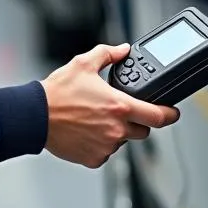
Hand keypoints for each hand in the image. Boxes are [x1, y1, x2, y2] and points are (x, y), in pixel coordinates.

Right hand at [40, 43, 179, 168]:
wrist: (34, 116)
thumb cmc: (57, 93)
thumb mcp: (84, 63)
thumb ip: (109, 54)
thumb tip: (123, 49)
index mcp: (120, 106)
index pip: (158, 116)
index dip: (170, 115)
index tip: (172, 113)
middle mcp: (117, 129)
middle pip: (143, 130)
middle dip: (138, 121)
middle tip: (122, 112)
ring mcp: (106, 146)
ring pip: (123, 142)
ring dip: (117, 133)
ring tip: (96, 120)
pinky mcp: (94, 159)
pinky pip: (106, 153)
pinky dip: (101, 145)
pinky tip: (88, 132)